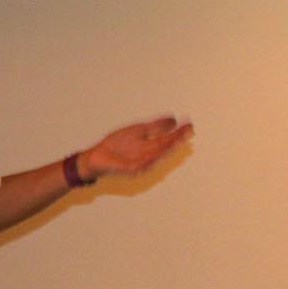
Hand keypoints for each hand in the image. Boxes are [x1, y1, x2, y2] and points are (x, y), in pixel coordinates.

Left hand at [79, 117, 194, 181]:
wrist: (98, 157)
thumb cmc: (117, 145)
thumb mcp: (138, 131)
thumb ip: (156, 127)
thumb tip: (173, 120)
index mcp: (151, 147)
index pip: (168, 139)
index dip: (179, 133)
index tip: (189, 125)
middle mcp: (148, 155)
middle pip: (165, 147)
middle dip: (176, 139)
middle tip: (188, 131)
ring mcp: (139, 163)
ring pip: (156, 155)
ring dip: (166, 148)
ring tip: (176, 140)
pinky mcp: (129, 168)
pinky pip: (141, 164)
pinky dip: (150, 159)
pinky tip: (157, 154)